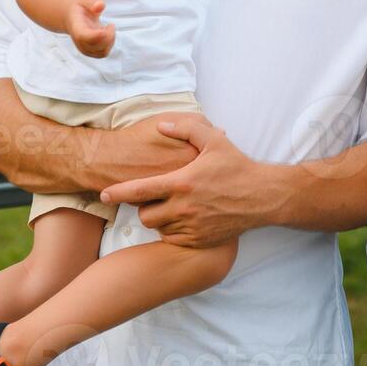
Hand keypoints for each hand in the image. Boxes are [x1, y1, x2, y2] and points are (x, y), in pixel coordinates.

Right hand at [66, 0, 114, 57]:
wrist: (71, 15)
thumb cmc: (81, 5)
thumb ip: (93, 0)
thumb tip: (100, 6)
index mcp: (76, 26)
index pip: (83, 36)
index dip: (95, 36)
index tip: (104, 30)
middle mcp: (78, 40)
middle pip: (96, 47)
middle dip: (109, 36)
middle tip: (110, 25)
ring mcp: (83, 48)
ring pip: (102, 52)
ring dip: (110, 41)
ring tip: (107, 28)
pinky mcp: (90, 51)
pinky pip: (103, 53)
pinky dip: (109, 45)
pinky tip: (106, 34)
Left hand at [100, 114, 278, 247]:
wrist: (263, 197)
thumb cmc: (237, 167)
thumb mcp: (214, 140)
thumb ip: (186, 128)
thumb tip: (161, 126)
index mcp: (182, 182)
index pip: (139, 190)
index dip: (117, 193)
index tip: (103, 195)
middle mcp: (183, 207)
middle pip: (145, 214)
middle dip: (145, 207)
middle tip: (156, 196)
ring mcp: (192, 226)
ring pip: (159, 228)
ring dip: (159, 219)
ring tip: (173, 206)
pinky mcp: (200, 240)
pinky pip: (173, 239)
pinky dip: (173, 230)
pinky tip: (185, 218)